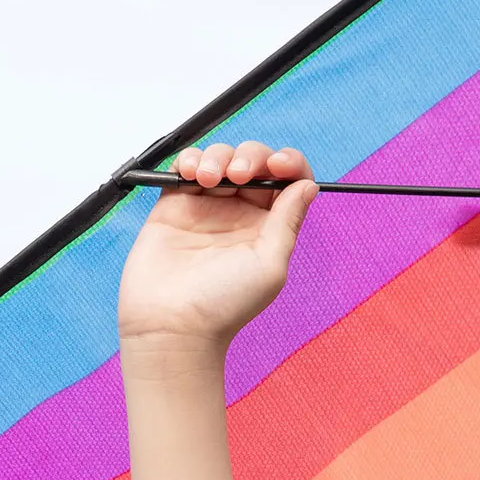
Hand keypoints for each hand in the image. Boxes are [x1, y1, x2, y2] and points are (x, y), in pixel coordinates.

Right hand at [117, 141, 318, 356]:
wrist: (171, 323)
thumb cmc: (222, 305)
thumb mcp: (270, 265)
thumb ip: (288, 221)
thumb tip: (308, 185)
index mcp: (268, 228)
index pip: (287, 182)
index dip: (288, 164)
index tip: (279, 165)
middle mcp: (240, 215)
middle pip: (254, 162)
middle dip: (250, 156)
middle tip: (238, 176)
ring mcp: (207, 207)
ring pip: (220, 158)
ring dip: (218, 156)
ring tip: (209, 179)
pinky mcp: (175, 204)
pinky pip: (187, 166)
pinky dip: (191, 159)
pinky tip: (192, 173)